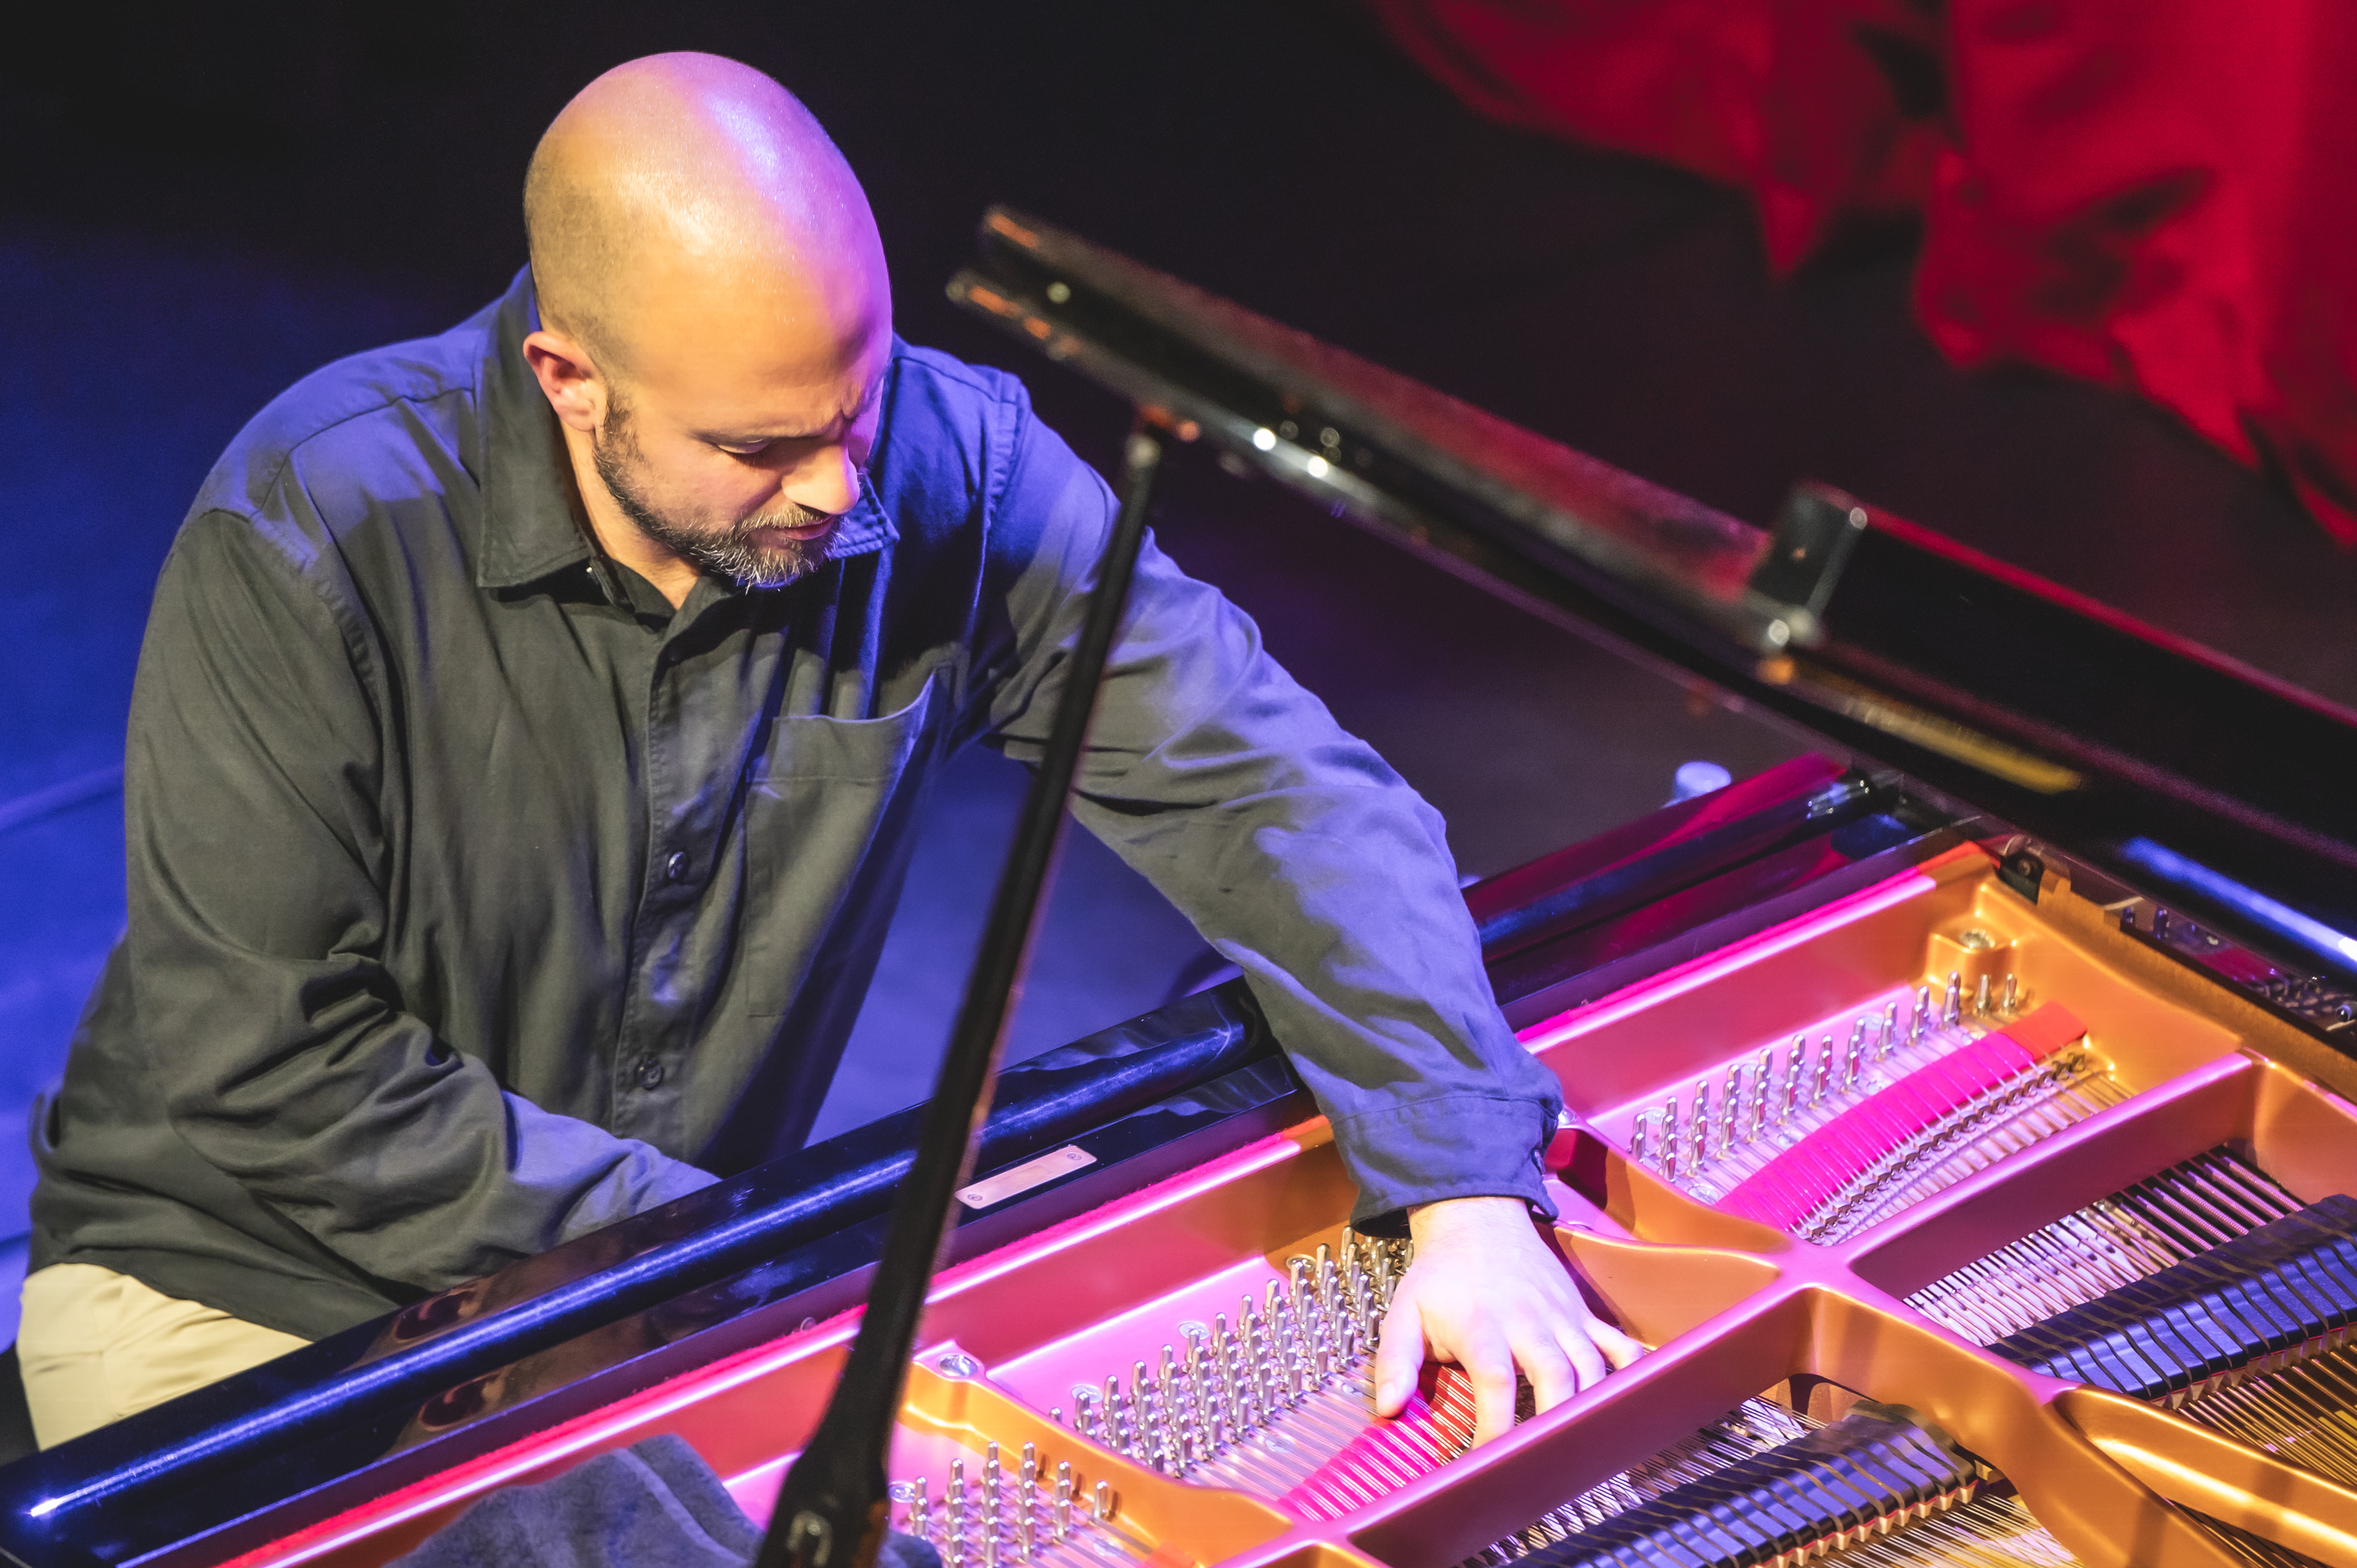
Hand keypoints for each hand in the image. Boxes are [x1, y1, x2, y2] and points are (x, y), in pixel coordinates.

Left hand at [1372, 1195, 1645, 1445]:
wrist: (1477, 1219)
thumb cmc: (1439, 1277)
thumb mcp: (1403, 1312)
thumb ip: (1395, 1361)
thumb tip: (1389, 1408)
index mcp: (1481, 1325)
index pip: (1495, 1382)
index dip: (1496, 1428)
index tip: (1486, 1463)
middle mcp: (1527, 1321)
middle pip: (1556, 1376)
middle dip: (1554, 1422)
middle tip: (1543, 1461)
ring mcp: (1561, 1317)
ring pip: (1590, 1365)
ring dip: (1589, 1406)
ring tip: (1578, 1445)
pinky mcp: (1581, 1313)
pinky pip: (1617, 1341)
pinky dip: (1631, 1370)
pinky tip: (1630, 1399)